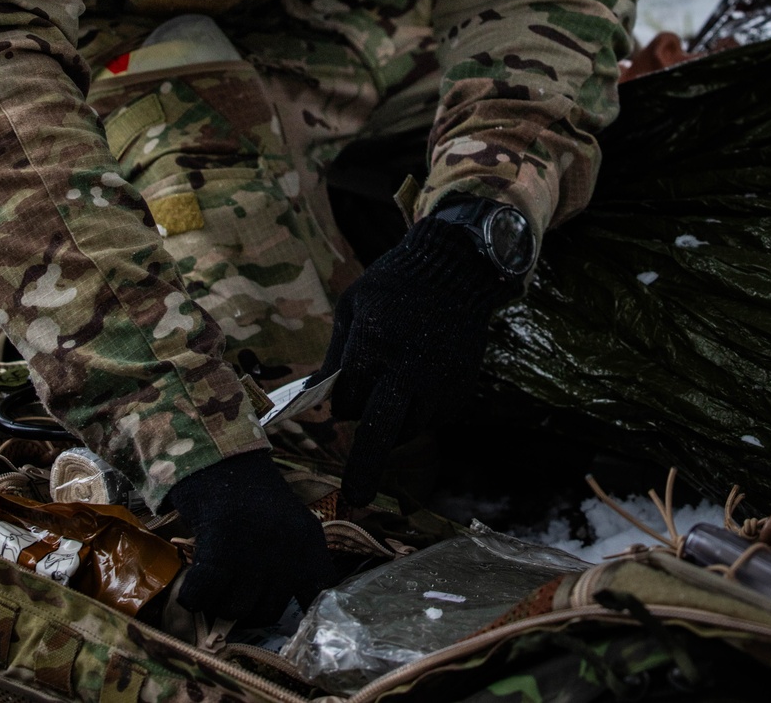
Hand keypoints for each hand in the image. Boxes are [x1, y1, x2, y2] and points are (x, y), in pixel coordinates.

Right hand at [167, 449, 334, 623]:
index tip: (302, 639)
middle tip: (236, 581)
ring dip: (219, 600)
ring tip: (216, 574)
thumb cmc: (254, 498)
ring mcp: (253, 552)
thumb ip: (298, 566)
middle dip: (249, 605)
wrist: (221, 459)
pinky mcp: (219, 549)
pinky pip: (202, 598)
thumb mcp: (292, 525)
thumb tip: (292, 614)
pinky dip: (194, 596)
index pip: (322, 595)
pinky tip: (195, 581)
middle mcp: (286, 551)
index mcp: (309, 545)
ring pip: (234, 609)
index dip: (314, 624)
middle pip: (267, 612)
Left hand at [319, 215, 514, 506]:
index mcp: (375, 346)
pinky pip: (430, 417)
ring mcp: (439, 384)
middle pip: (381, 432)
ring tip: (395, 384)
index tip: (337, 401)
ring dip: (391, 422)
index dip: (340, 403)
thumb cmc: (394, 285)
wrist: (456, 271)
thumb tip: (310, 394)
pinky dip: (417, 408)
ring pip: (405, 428)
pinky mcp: (459, 392)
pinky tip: (419, 375)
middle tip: (355, 499)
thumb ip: (335, 355)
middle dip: (365, 468)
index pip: (347, 402)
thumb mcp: (353, 307)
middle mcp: (409, 370)